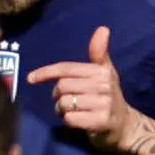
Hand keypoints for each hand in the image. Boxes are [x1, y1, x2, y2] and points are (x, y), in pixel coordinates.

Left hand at [27, 27, 137, 152]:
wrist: (124, 126)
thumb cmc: (108, 97)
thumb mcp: (105, 73)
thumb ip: (99, 52)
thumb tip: (102, 28)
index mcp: (103, 71)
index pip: (67, 69)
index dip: (46, 72)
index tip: (30, 78)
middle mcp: (104, 85)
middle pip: (62, 87)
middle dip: (57, 96)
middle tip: (65, 101)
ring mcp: (104, 104)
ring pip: (64, 103)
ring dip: (61, 110)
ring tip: (71, 111)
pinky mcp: (100, 122)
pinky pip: (70, 119)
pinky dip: (68, 121)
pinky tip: (77, 121)